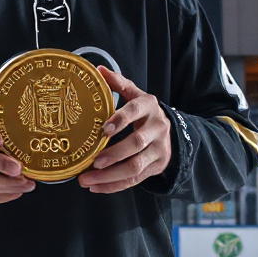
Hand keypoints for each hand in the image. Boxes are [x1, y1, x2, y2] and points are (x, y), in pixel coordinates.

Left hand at [78, 67, 172, 193]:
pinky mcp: (156, 166)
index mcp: (148, 106)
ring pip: (135, 166)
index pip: (135, 110)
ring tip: (87, 180)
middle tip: (92, 162)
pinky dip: (114, 186)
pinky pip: (135, 180)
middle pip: (136, 143)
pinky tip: (96, 187)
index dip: (120, 119)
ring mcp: (158, 149)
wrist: (170, 131)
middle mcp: (157, 128)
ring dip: (109, 176)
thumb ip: (118, 83)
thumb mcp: (135, 94)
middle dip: (113, 154)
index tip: (104, 129)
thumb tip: (98, 70)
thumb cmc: (143, 111)